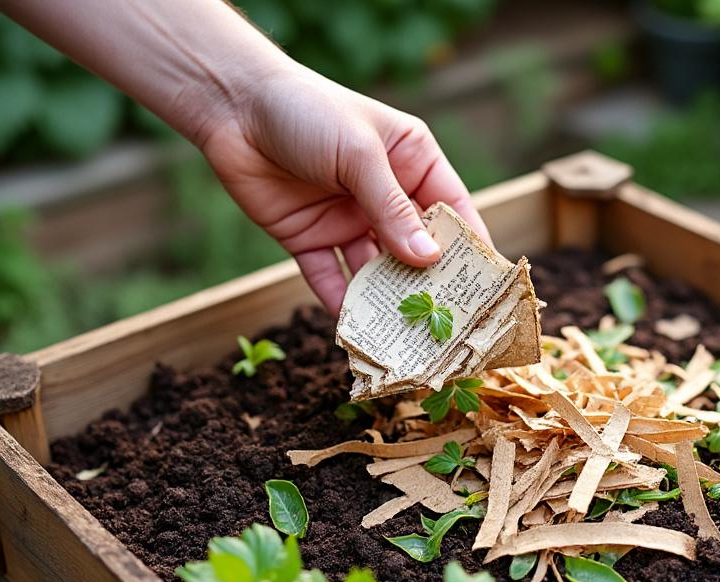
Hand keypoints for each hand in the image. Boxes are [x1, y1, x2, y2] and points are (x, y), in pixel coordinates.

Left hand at [195, 64, 489, 314]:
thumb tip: (428, 259)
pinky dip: (340, 302)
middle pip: (416, 249)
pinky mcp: (309, 239)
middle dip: (430, 284)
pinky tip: (354, 329)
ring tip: (405, 336)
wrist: (232, 106)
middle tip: (449, 325)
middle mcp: (385, 195)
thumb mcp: (358, 154)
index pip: (452, 211)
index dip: (470, 248)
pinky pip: (330, 277)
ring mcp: (347, 219)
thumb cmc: (307, 110)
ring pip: (376, 270)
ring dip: (387, 301)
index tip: (488, 288)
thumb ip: (392, 208)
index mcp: (412, 162)